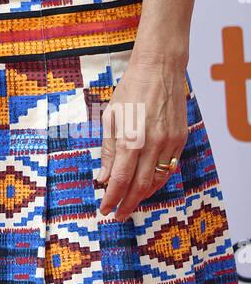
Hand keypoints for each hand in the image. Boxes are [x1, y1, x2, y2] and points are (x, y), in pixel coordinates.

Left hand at [96, 61, 187, 221]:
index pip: (119, 179)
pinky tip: (147, 185)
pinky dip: (157, 180)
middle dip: (126, 203)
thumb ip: (107, 149)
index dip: (112, 198)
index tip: (105, 209)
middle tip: (116, 214)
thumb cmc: (131, 89)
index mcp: (130, 138)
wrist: (159, 68)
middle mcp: (151, 144)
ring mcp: (169, 142)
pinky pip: (169, 168)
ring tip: (130, 203)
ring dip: (143, 195)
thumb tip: (103, 177)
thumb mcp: (111, 117)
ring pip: (157, 180)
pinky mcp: (180, 139)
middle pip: (139, 185)